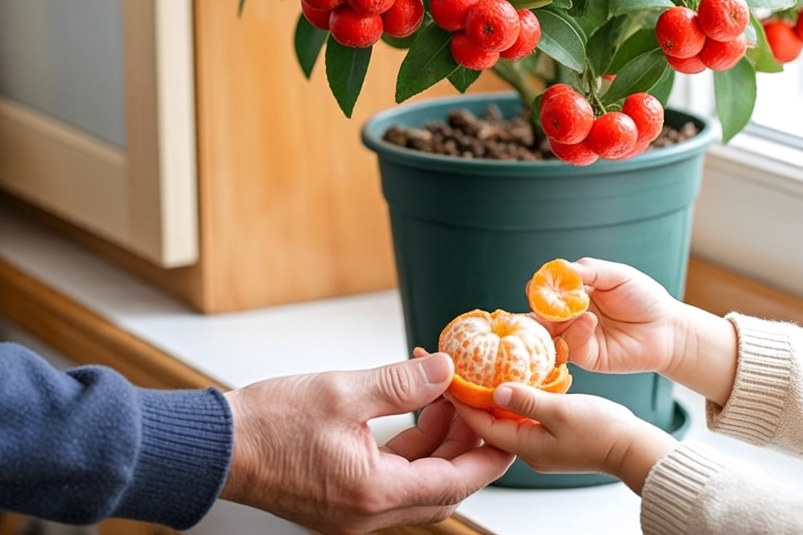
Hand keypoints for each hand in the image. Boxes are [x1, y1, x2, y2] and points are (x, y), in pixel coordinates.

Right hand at [222, 354, 513, 533]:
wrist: (216, 447)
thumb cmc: (269, 423)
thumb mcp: (343, 392)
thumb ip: (401, 383)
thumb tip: (445, 370)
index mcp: (372, 494)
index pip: (453, 484)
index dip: (487, 456)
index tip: (505, 429)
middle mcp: (366, 514)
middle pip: (440, 487)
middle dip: (464, 444)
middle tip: (473, 402)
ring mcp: (353, 510)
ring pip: (418, 482)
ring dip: (437, 442)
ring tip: (441, 395)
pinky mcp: (342, 499)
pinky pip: (393, 478)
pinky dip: (410, 447)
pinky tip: (412, 410)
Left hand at [453, 384, 677, 494]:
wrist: (631, 447)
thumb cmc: (602, 432)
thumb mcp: (561, 412)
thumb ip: (527, 401)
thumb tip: (495, 390)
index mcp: (524, 446)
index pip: (479, 421)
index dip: (459, 397)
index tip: (441, 374)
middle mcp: (525, 446)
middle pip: (485, 420)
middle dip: (466, 394)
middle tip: (448, 367)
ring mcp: (536, 441)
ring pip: (501, 416)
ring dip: (485, 393)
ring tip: (469, 367)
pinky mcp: (548, 432)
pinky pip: (518, 412)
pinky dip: (507, 395)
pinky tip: (505, 376)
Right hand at [540, 257, 683, 375]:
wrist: (667, 329)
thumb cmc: (644, 298)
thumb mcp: (617, 275)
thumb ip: (588, 269)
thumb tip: (559, 269)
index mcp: (576, 294)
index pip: (546, 291)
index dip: (539, 288)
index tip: (537, 285)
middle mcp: (572, 316)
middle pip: (542, 314)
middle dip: (539, 308)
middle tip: (542, 302)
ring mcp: (578, 337)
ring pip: (551, 333)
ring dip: (554, 321)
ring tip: (569, 310)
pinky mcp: (588, 357)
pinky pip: (571, 347)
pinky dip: (575, 332)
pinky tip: (589, 320)